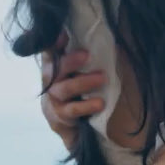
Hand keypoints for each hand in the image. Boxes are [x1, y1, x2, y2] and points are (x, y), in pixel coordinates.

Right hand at [40, 33, 106, 147]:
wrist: (83, 131)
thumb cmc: (88, 92)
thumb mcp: (90, 71)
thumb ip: (94, 55)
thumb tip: (113, 38)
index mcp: (56, 66)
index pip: (51, 50)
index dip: (54, 41)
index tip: (63, 33)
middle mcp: (50, 81)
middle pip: (54, 68)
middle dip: (70, 61)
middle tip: (86, 55)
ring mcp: (52, 101)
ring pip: (63, 89)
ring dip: (82, 82)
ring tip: (102, 78)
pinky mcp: (58, 119)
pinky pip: (71, 111)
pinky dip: (85, 106)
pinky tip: (100, 103)